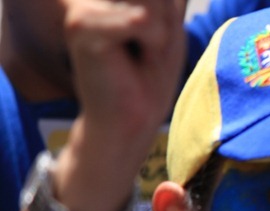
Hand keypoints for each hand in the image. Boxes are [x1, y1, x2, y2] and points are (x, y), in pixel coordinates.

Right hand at [55, 0, 186, 210]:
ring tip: (142, 57)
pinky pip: (142, 20)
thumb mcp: (170, 29)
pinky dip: (153, 44)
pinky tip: (132, 63)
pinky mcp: (82, 26)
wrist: (129, 123)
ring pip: (152, 4)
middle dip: (167, 24)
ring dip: (161, 35)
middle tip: (150, 54)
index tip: (156, 43)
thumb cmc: (150, 80)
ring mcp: (84, 8)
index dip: (172, 15)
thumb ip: (165, 0)